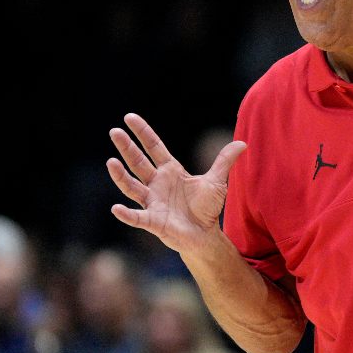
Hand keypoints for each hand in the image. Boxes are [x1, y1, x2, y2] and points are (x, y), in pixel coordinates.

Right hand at [106, 113, 245, 253]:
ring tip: (110, 162)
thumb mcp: (217, 181)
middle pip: (138, 163)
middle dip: (126, 148)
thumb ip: (224, 161)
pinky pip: (138, 217)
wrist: (205, 234)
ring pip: (132, 187)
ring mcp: (152, 202)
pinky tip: (116, 209)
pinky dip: (127, 214)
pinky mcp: (154, 221)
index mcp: (170, 171)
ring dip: (121, 176)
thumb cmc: (206, 207)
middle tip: (114, 132)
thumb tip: (242, 143)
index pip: (154, 147)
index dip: (143, 133)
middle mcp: (156, 184)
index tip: (129, 117)